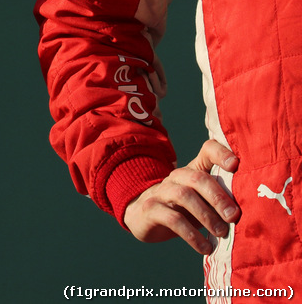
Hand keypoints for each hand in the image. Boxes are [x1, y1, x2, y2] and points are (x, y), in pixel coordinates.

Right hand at [123, 139, 240, 253]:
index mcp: (193, 171)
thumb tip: (254, 214)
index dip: (221, 154)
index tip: (236, 165)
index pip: (207, 151)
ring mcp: (161, 191)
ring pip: (184, 196)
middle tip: (234, 216)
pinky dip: (192, 235)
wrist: (144, 216)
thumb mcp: (202, 201)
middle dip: (218, 196)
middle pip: (198, 177)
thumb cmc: (183, 209)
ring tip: (222, 233)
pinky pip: (172, 219)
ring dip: (206, 216)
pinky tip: (205, 247)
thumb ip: (221, 200)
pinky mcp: (151, 209)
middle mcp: (177, 177)